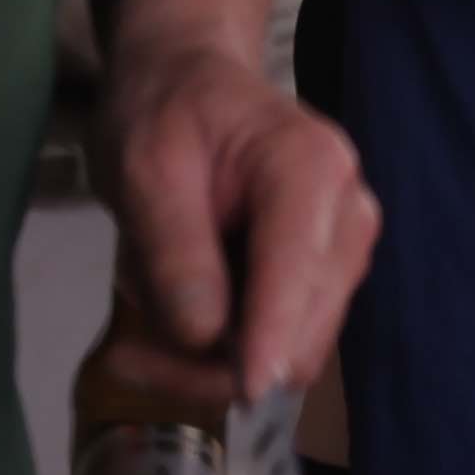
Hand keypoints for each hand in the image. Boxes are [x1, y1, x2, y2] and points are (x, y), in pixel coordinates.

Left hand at [91, 32, 380, 420]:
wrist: (187, 82)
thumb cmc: (162, 112)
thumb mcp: (143, 169)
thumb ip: (175, 251)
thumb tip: (207, 337)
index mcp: (311, 169)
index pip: (298, 275)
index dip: (269, 340)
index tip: (240, 393)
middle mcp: (349, 213)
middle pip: (301, 336)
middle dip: (215, 360)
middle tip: (125, 351)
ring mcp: (344, 250)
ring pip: (290, 353)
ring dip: (210, 357)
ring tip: (144, 306)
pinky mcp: (326, 277)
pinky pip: (278, 344)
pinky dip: (221, 347)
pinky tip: (174, 308)